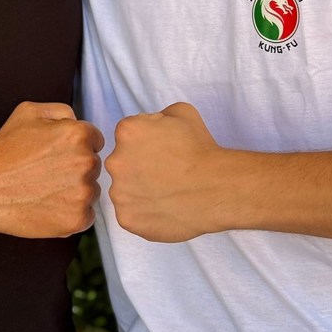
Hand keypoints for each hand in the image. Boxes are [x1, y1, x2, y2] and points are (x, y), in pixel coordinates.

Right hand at [0, 101, 103, 237]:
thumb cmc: (4, 151)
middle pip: (93, 165)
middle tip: (47, 172)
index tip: (56, 154)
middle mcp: (86, 162)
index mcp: (78, 135)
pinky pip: (86, 214)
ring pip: (91, 190)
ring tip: (46, 189)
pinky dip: (72, 212)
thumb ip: (62, 111)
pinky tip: (49, 206)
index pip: (95, 140)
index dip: (75, 145)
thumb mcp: (28, 112)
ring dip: (75, 190)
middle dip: (76, 167)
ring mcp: (83, 193)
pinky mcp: (77, 219)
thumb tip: (78, 121)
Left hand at [108, 102, 222, 241]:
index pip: (129, 135)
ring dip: (140, 190)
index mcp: (126, 132)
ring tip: (168, 193)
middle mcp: (116, 162)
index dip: (148, 142)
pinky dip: (145, 213)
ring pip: (125, 190)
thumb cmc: (202, 150)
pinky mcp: (127, 219)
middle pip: (123, 163)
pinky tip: (165, 208)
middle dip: (140, 167)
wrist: (216, 189)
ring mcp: (119, 193)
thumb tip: (151, 124)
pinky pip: (131, 214)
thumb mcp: (182, 112)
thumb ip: (158, 115)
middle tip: (166, 174)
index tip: (165, 151)